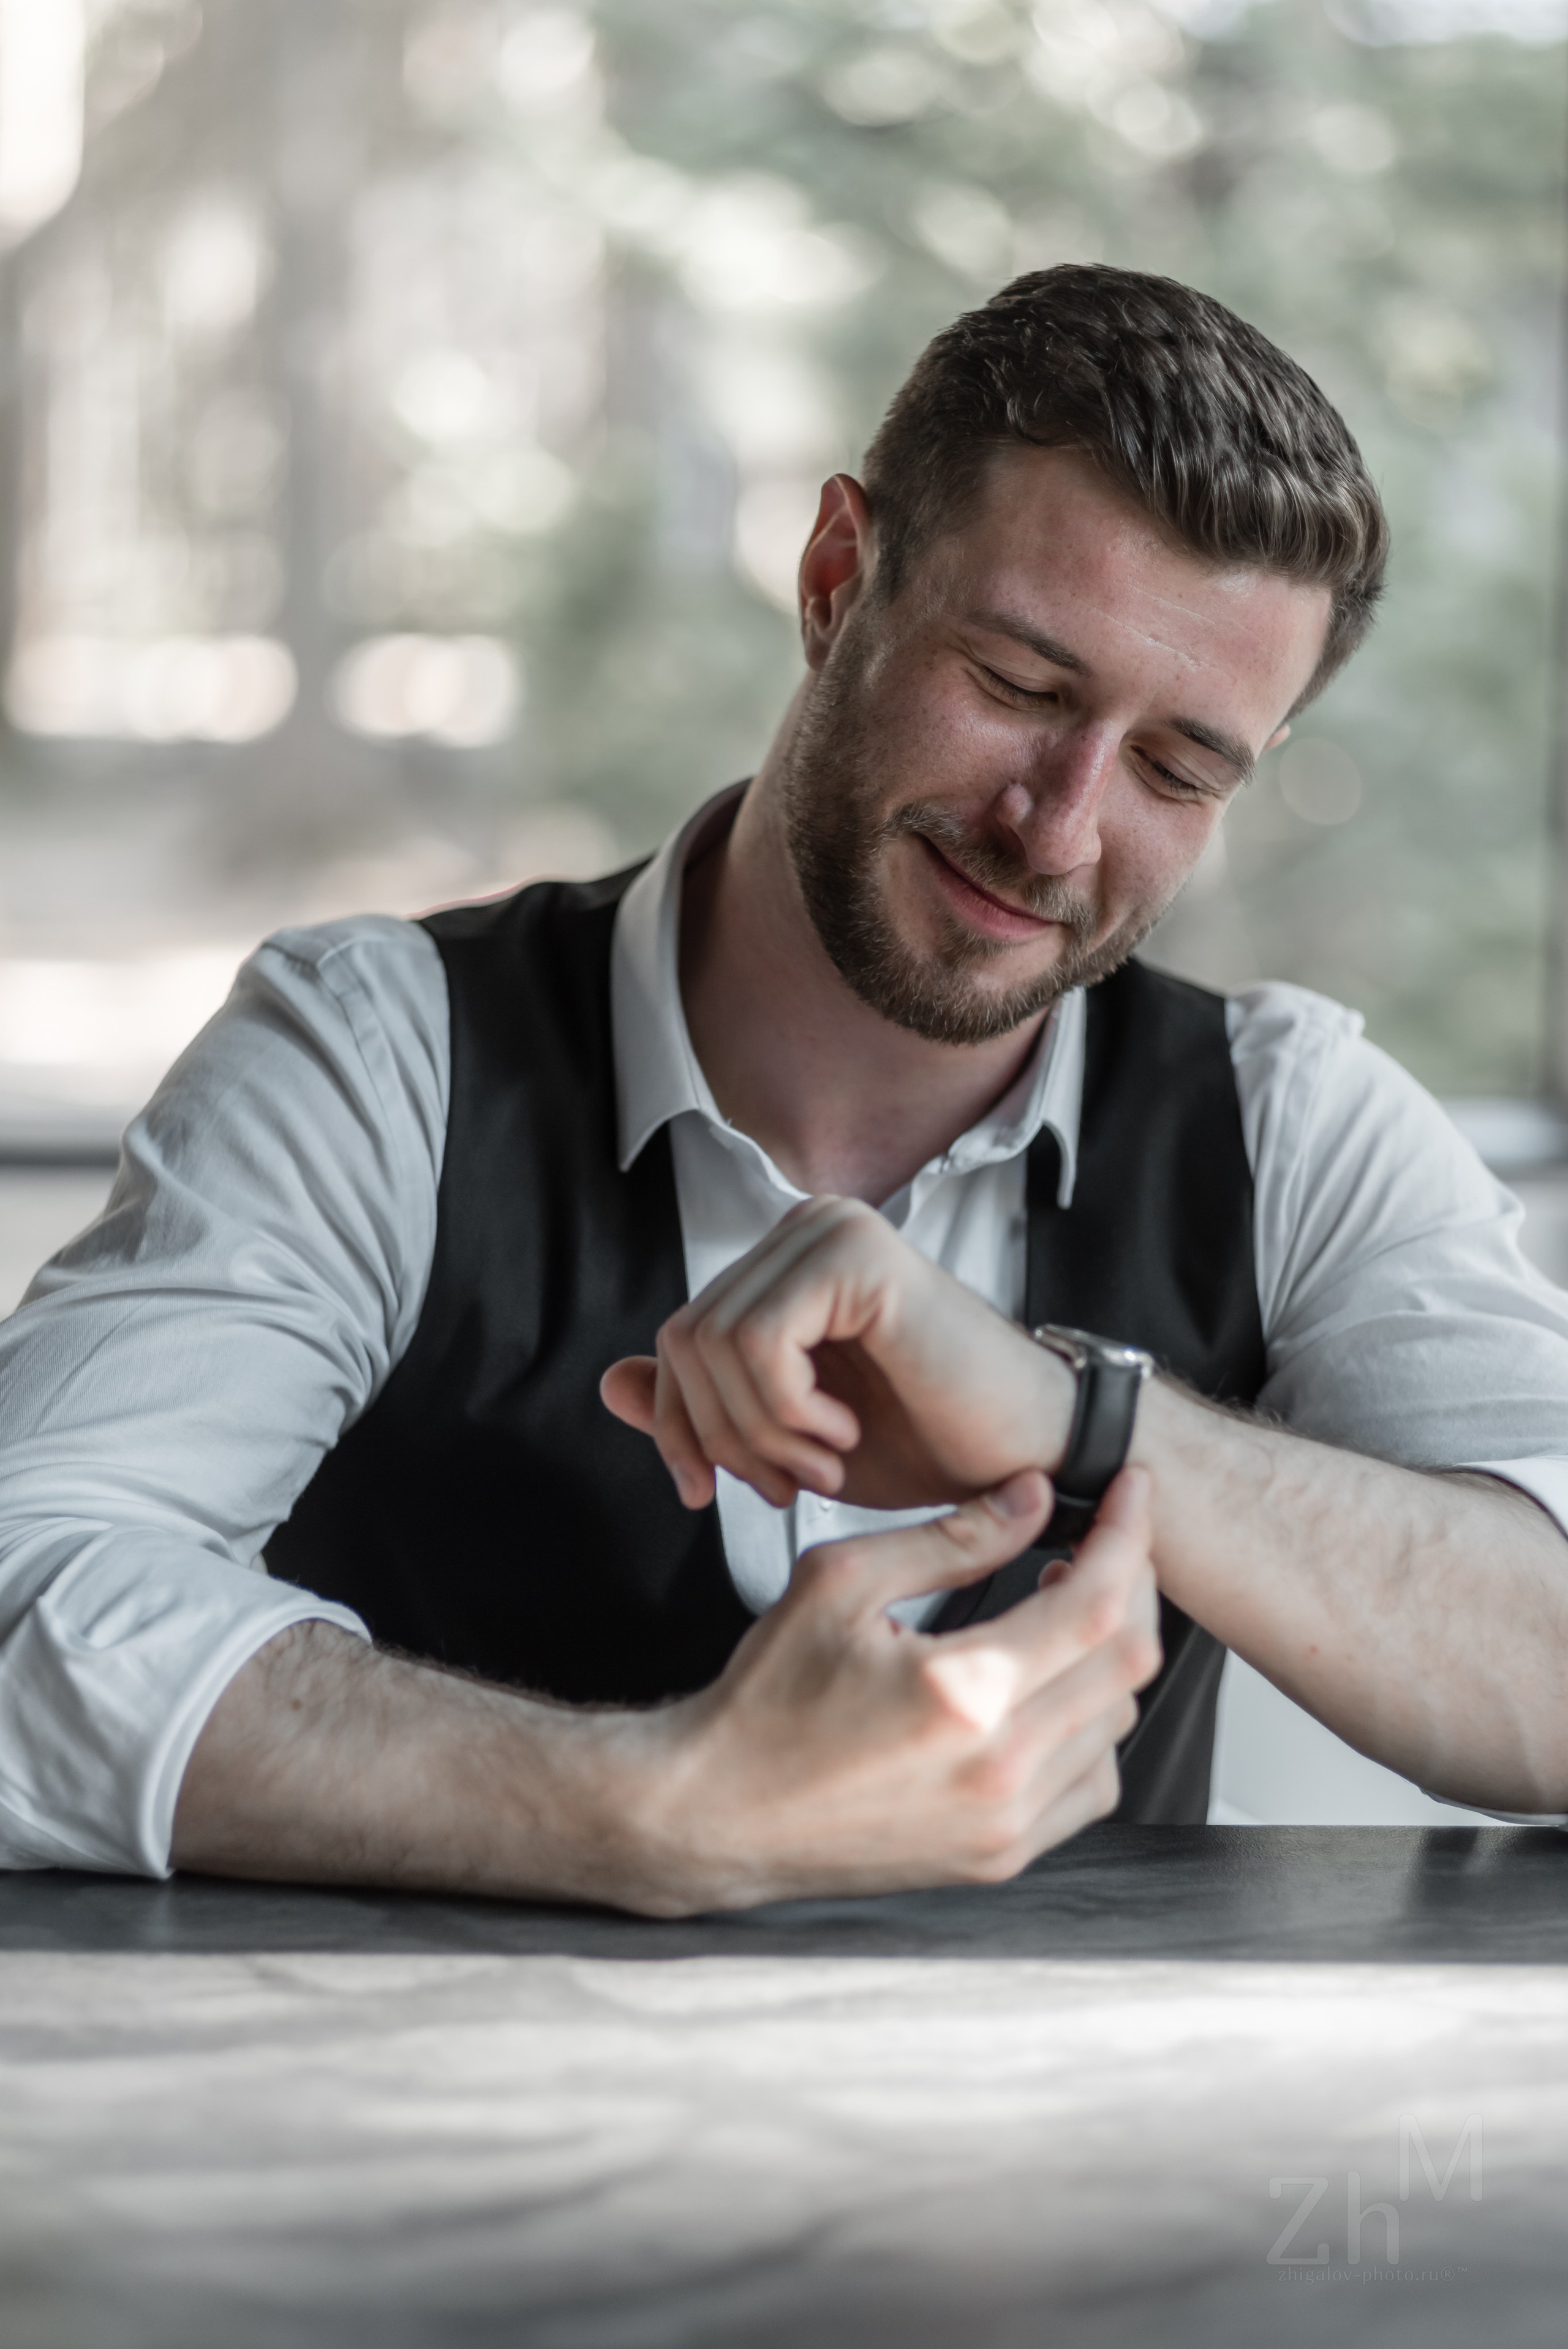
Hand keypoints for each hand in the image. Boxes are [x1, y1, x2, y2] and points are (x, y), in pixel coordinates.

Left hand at [601, 1196, 1072, 1511]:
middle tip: (791, 1484)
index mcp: (786, 1264)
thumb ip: (705, 1404)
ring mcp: (831, 1231)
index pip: (676, 1339)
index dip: (676, 1427)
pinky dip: (785, 1412)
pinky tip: (844, 1432)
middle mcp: (805, 1228)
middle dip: (722, 1436)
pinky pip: (758, 1342)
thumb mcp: (789, 1438)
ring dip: (761, 1432)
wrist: (1031, 1458)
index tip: (707, 1493)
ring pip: (712, 1343)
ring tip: (826, 1463)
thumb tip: (609, 1380)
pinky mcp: (856, 1254)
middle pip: (683, 1340)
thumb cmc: (927, 1445)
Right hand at [626, 1465, 1160, 1909]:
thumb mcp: (841, 1583)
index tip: (1131, 1493)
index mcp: (961, 1694)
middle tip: (1103, 1542)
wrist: (718, 1812)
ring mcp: (1006, 1823)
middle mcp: (999, 1769)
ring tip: (1062, 1608)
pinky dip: (1091, 1727)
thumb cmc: (765, 1701)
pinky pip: (1091, 1784)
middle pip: (1127, 1662)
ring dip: (1108, 1655)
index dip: (1127, 1536)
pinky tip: (1047, 1691)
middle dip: (1131, 1584)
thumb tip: (1030, 1497)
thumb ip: (950, 1538)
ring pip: (1117, 1722)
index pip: (1095, 1603)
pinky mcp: (999, 1857)